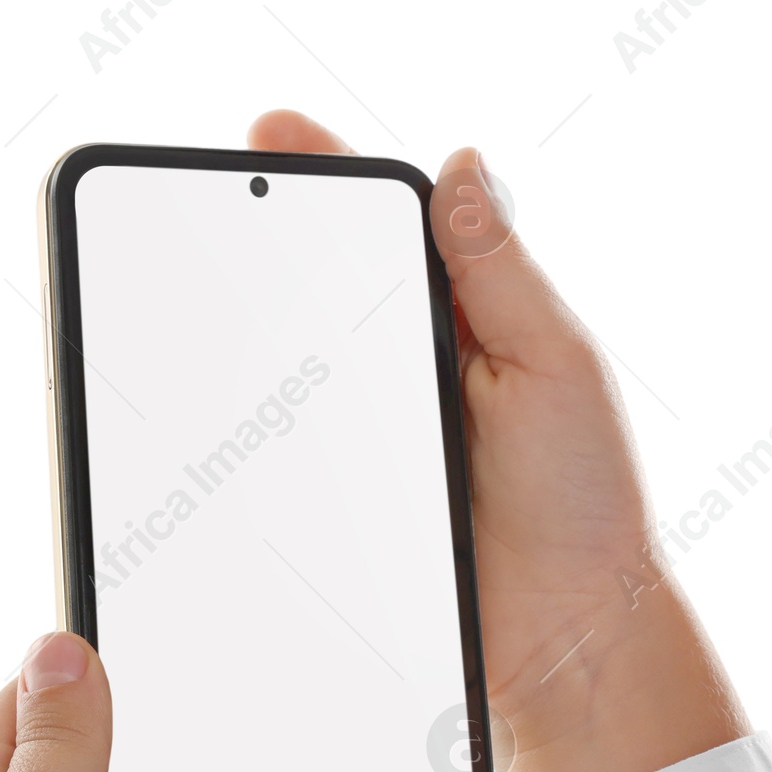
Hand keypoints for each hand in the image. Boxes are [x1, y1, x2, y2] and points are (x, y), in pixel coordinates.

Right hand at [247, 111, 749, 771]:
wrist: (561, 636)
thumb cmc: (581, 499)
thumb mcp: (554, 364)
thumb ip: (501, 271)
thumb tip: (466, 165)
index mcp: (465, 318)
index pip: (386, 227)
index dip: (326, 174)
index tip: (269, 136)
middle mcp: (408, 365)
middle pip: (320, 283)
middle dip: (259, 232)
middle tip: (208, 194)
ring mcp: (365, 431)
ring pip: (288, 364)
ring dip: (241, 328)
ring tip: (190, 280)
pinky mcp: (334, 495)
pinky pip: (276, 449)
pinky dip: (244, 420)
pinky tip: (209, 397)